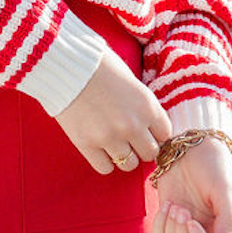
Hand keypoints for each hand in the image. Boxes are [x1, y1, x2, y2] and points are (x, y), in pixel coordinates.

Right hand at [55, 52, 171, 174]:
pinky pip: (105, 168)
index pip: (165, 135)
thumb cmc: (100, 66)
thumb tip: (148, 125)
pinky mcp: (87, 144)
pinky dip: (104, 160)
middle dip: (141, 147)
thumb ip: (142, 106)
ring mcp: (110, 137)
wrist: (67, 64)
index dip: (155, 133)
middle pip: (150, 153)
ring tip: (113, 143)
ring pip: (129, 165)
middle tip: (130, 139)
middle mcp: (133, 125)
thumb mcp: (132, 81)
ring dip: (124, 155)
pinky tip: (99, 147)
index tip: (146, 130)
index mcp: (147, 106)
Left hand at [152, 138, 231, 232]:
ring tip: (175, 205)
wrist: (191, 147)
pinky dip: (160, 226)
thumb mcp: (224, 190)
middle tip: (182, 209)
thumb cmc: (213, 167)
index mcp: (226, 232)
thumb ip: (227, 220)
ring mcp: (186, 232)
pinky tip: (167, 204)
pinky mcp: (168, 223)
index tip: (192, 222)